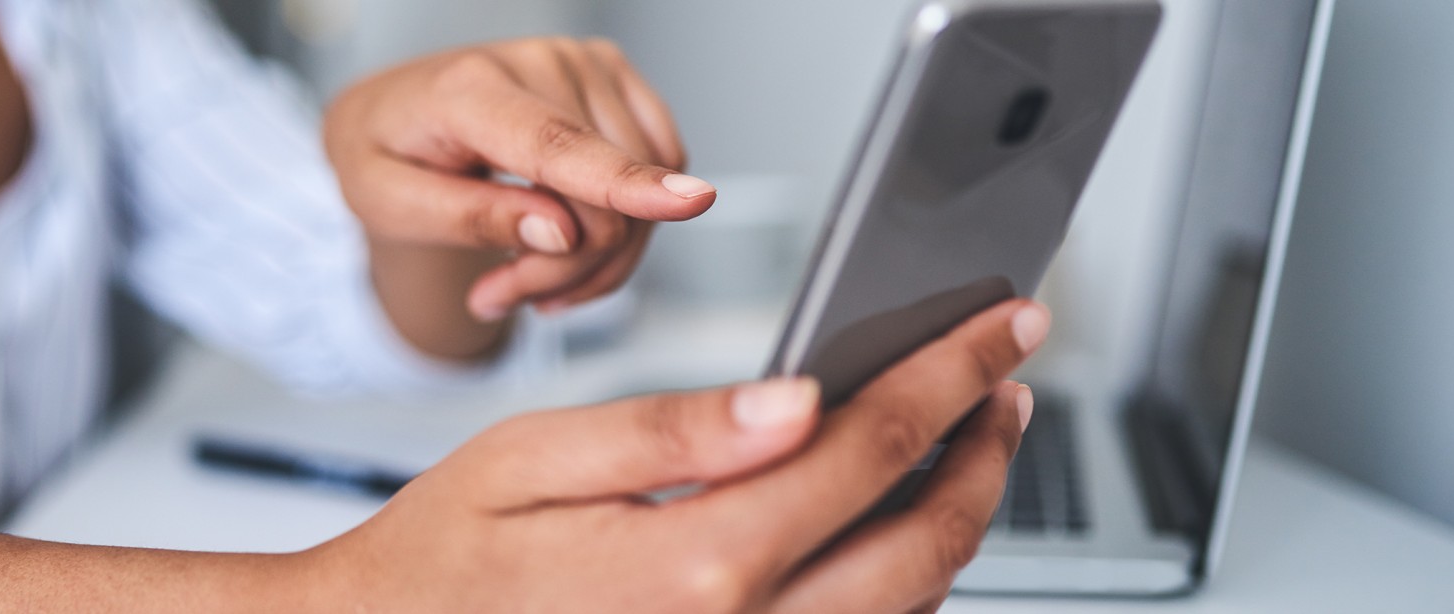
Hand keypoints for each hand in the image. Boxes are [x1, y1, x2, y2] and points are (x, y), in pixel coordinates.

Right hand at [297, 300, 1049, 611]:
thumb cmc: (445, 556)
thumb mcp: (534, 460)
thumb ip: (675, 432)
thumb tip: (798, 400)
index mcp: (693, 565)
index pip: (866, 448)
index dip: (949, 374)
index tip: (1000, 327)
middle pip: (922, 543)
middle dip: (985, 451)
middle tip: (1008, 380)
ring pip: (906, 608)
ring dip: (957, 520)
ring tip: (969, 441)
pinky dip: (902, 585)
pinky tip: (894, 527)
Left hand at [325, 37, 711, 326]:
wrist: (392, 115)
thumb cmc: (386, 154)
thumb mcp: (387, 203)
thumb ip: (469, 218)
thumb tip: (557, 233)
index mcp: (468, 89)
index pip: (557, 144)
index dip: (623, 182)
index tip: (689, 203)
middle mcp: (540, 63)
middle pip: (601, 197)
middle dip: (561, 270)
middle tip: (499, 293)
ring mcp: (586, 66)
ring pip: (640, 195)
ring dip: (593, 259)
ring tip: (523, 273)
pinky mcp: (616, 81)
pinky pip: (659, 170)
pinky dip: (625, 227)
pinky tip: (570, 243)